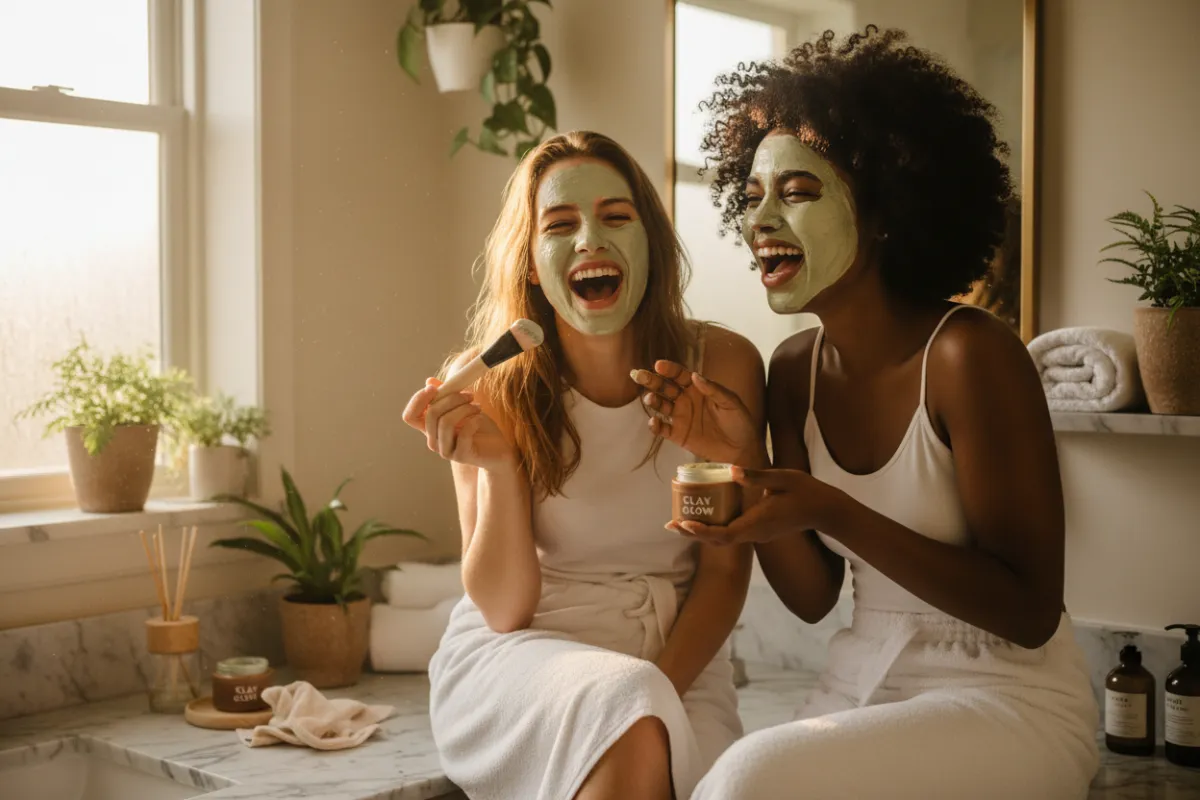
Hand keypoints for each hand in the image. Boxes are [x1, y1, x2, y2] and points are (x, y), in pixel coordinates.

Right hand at [401, 379, 515, 471]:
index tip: (434, 388)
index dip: (418, 400)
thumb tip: (429, 381)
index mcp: (430, 428)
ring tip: (478, 406)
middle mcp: (434, 440)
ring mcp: (446, 450)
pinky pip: (463, 434)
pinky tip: (480, 418)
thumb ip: (446, 395)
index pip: (410, 416)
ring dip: (464, 409)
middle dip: (451, 398)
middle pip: (431, 414)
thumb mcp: (462, 406)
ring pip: (445, 423)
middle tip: (470, 395)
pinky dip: (474, 421)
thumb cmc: (478, 427)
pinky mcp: (461, 456)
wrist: (497, 451)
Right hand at [631, 361, 761, 465]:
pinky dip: (655, 425)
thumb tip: (695, 376)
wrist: (741, 449)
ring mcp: (680, 417)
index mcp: (698, 389)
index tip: (658, 365)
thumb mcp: (731, 402)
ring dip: (653, 400)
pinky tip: (654, 421)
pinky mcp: (678, 435)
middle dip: (651, 380)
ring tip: (650, 398)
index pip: (680, 375)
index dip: (669, 369)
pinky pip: (663, 429)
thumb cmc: (739, 422)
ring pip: (661, 406)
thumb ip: (714, 389)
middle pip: (665, 387)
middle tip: (639, 375)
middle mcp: (686, 400)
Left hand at [669, 467, 844, 545]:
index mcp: (757, 522)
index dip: (701, 531)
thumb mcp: (782, 478)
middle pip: (717, 540)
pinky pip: (732, 533)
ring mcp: (757, 535)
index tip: (683, 524)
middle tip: (669, 524)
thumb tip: (733, 470)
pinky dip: (714, 528)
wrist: (825, 510)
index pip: (723, 534)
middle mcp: (754, 533)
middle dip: (692, 533)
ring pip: (724, 538)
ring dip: (701, 532)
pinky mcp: (760, 531)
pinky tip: (704, 516)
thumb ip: (757, 476)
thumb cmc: (806, 491)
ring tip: (679, 522)